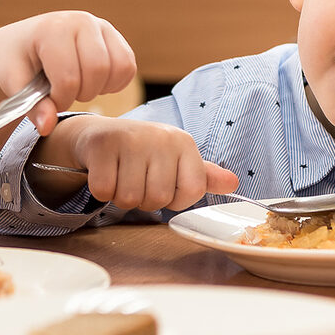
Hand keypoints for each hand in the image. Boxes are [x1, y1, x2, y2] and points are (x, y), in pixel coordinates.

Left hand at [0, 12, 136, 134]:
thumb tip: (47, 126)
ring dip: (99, 88)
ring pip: (119, 68)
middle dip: (81, 94)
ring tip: (77, 87)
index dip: (60, 100)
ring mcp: (101, 26)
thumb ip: (32, 106)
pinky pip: (129, 67)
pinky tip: (92, 83)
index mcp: (53, 29)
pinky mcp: (114, 36)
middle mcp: (81, 20)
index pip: (69, 77)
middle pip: (98, 70)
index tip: (47, 101)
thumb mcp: (14, 84)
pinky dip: (114, 83)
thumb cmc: (15, 63)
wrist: (21, 44)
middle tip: (63, 95)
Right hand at [64, 115, 238, 211]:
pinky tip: (106, 173)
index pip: (193, 191)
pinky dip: (102, 191)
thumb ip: (202, 175)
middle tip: (138, 181)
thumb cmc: (144, 153)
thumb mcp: (176, 160)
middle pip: (159, 198)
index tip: (166, 187)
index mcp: (184, 142)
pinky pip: (105, 191)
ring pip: (130, 198)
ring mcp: (130, 139)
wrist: (101, 134)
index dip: (177, 200)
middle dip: (145, 200)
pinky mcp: (102, 144)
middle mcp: (161, 137)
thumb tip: (233, 184)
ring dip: (122, 197)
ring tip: (122, 176)